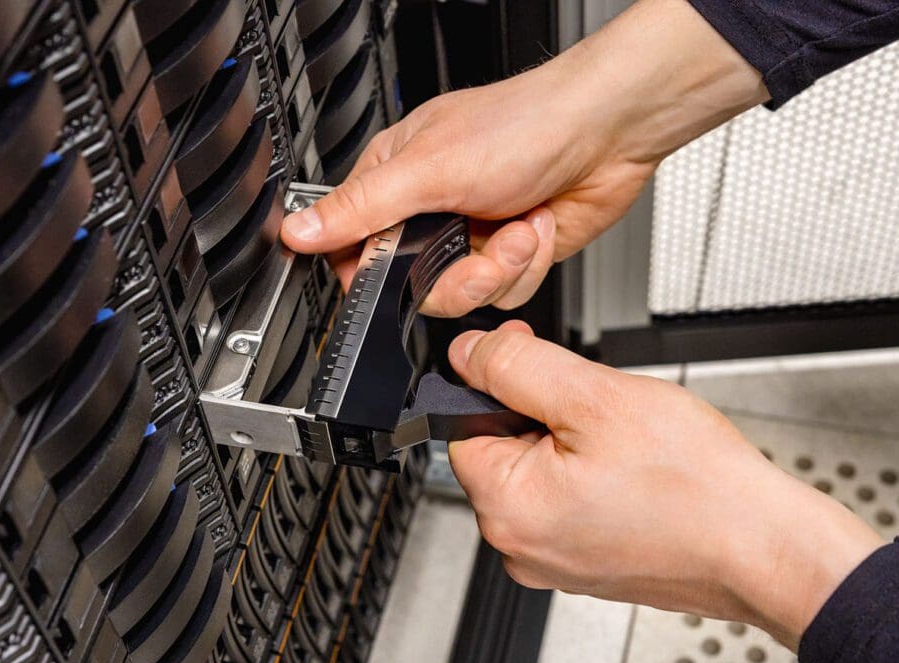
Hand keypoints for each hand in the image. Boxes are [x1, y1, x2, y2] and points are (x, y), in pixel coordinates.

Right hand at [282, 0, 768, 316]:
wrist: (607, 132)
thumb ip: (361, 209)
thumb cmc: (525, 124)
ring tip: (517, 226)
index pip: (356, 247)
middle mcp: (432, 212)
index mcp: (397, 179)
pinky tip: (535, 228)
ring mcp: (473, 237)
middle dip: (456, 273)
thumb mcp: (428, 170)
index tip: (394, 277)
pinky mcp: (511, 256)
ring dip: (500, 266)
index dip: (371, 273)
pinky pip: (505, 293)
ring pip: (463, 296)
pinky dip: (527, 266)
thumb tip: (299, 231)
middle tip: (474, 242)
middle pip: (415, 285)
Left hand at [447, 321, 883, 648]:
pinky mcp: (585, 565)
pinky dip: (592, 478)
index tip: (538, 365)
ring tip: (626, 447)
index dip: (497, 382)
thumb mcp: (595, 397)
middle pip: (501, 448)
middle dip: (542, 415)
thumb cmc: (695, 485)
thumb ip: (516, 367)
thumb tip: (467, 354)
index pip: (463, 424)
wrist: (764, 546)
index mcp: (506, 508)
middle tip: (601, 411)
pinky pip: (568, 503)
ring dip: (571, 445)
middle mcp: (519, 546)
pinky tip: (634, 474)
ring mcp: (553, 561)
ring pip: (539, 473)